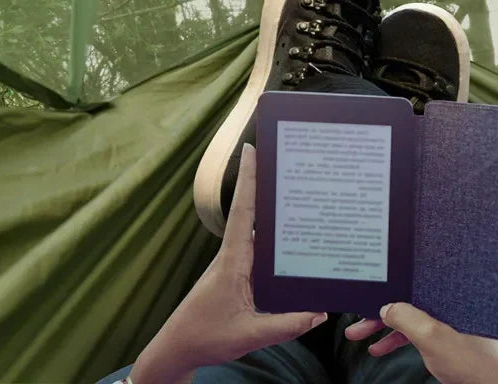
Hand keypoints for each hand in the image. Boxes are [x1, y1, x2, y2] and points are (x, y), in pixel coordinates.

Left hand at [131, 143, 327, 383]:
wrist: (177, 350)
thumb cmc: (205, 336)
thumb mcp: (248, 334)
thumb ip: (286, 325)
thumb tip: (320, 312)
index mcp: (233, 260)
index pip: (242, 211)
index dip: (247, 179)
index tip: (251, 149)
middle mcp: (234, 255)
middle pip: (252, 212)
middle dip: (265, 184)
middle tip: (286, 159)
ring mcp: (236, 265)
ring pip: (258, 232)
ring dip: (272, 212)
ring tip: (298, 193)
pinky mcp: (239, 276)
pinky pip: (261, 252)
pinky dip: (275, 242)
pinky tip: (295, 242)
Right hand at [345, 303, 497, 383]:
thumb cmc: (471, 361)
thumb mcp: (432, 336)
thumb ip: (406, 318)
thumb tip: (385, 307)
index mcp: (444, 292)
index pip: (410, 282)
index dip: (387, 288)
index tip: (366, 294)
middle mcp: (443, 300)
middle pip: (404, 299)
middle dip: (378, 311)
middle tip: (354, 320)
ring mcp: (443, 318)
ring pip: (406, 317)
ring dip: (382, 327)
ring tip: (357, 336)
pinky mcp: (443, 334)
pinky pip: (413, 332)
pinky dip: (396, 339)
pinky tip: (379, 348)